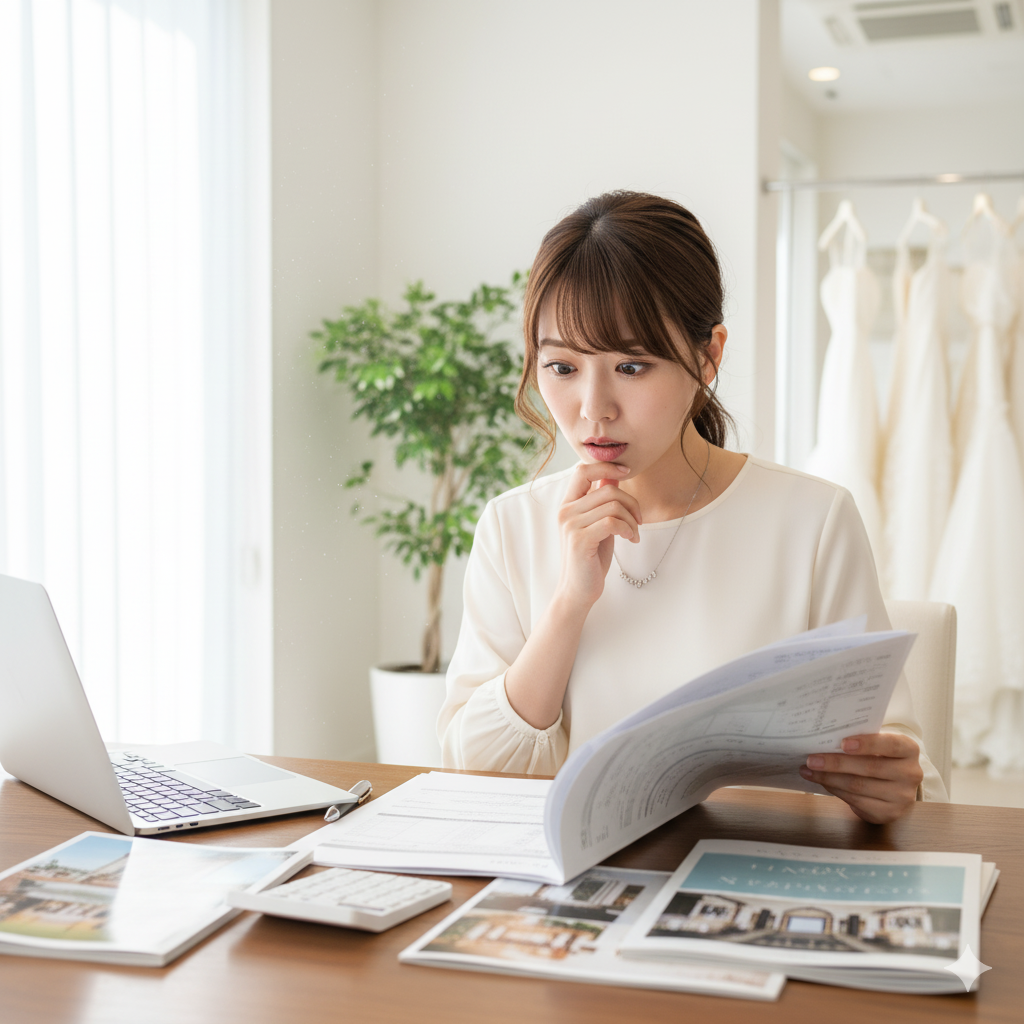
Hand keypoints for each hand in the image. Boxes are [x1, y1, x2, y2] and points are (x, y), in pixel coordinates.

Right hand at [555, 462, 641, 609]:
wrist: (578, 590)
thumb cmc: (591, 558)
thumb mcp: (598, 524)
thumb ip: (602, 500)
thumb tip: (614, 474)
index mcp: (568, 504)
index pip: (583, 470)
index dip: (607, 466)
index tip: (627, 471)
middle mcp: (566, 511)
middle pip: (608, 489)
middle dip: (631, 503)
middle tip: (639, 521)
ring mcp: (570, 525)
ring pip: (613, 505)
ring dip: (632, 520)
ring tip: (634, 534)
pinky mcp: (580, 539)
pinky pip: (612, 521)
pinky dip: (628, 529)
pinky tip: (630, 539)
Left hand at [799, 733, 922, 823]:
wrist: (895, 786)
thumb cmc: (881, 757)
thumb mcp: (879, 745)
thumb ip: (861, 741)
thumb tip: (826, 739)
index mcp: (909, 749)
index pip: (890, 744)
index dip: (867, 743)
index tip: (843, 743)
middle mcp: (911, 773)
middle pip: (869, 767)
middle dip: (836, 763)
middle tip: (812, 759)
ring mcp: (902, 796)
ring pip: (859, 786)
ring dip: (829, 778)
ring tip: (809, 770)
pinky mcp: (889, 813)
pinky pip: (856, 801)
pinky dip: (835, 790)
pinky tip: (822, 782)